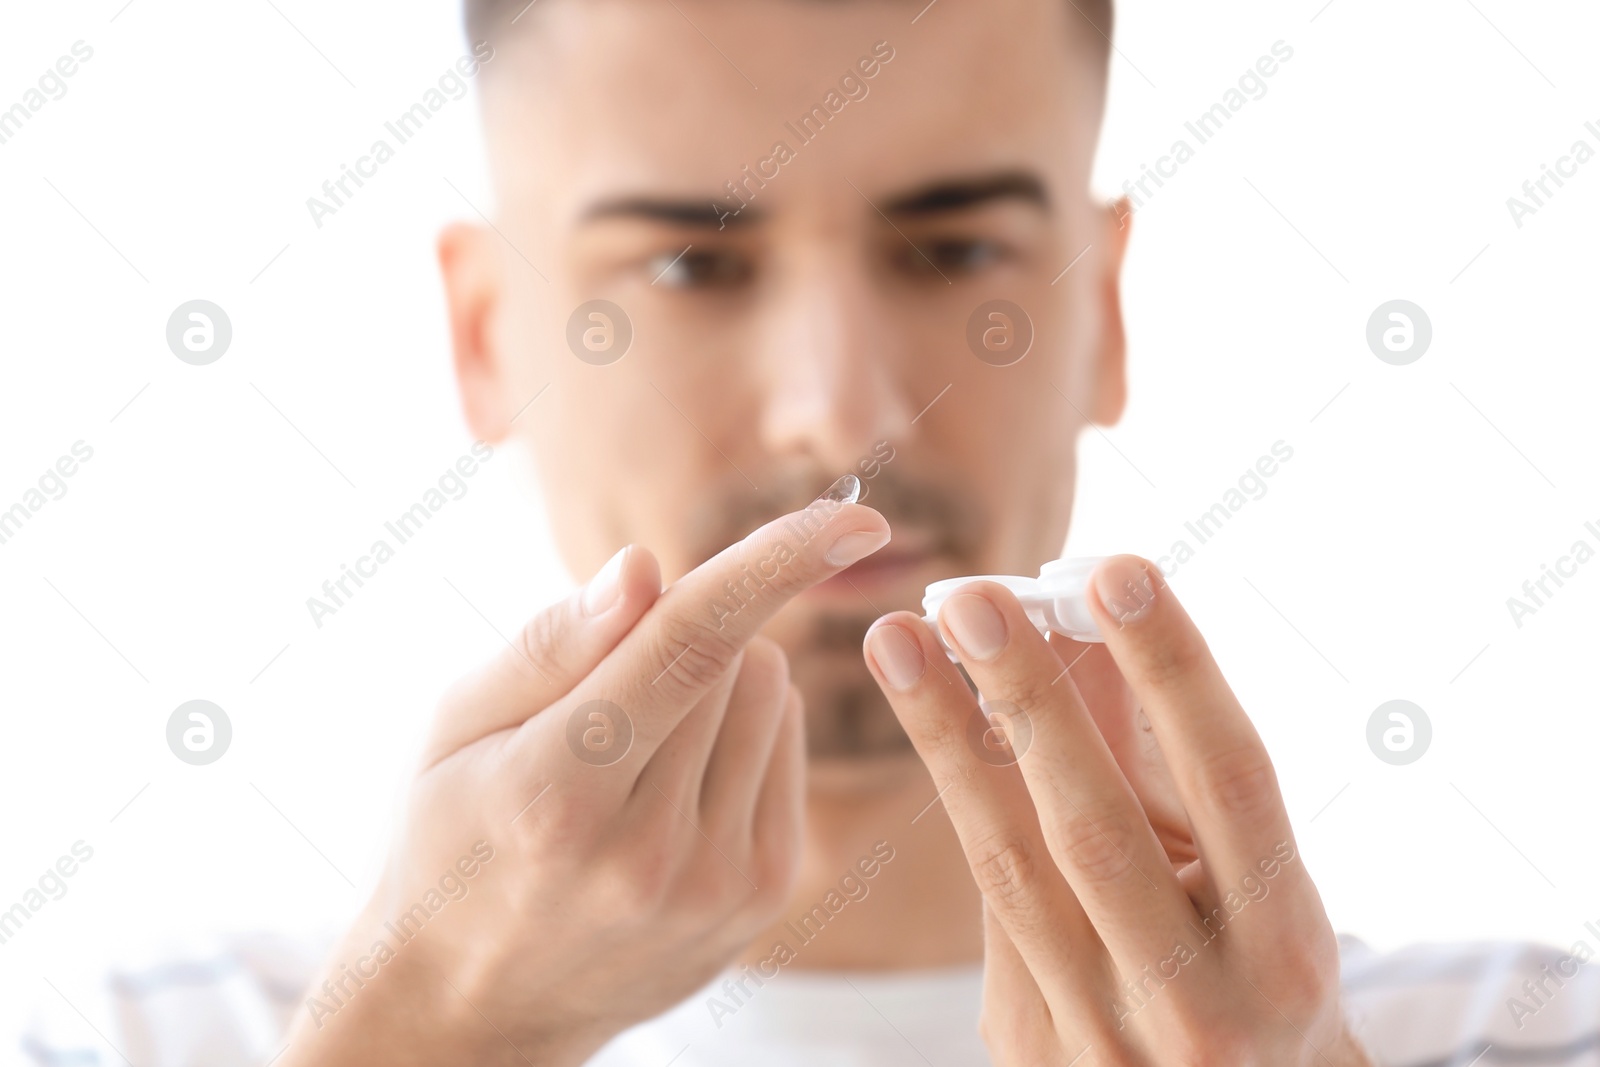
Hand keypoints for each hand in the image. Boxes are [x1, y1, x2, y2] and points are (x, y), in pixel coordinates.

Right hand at [281, 497, 889, 1066]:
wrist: (475, 1005)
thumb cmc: (450, 840)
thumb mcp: (456, 729)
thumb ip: (552, 644)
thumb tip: (649, 567)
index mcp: (558, 793)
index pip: (688, 647)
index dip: (775, 563)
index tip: (852, 514)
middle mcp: (648, 849)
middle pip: (733, 656)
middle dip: (682, 632)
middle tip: (608, 690)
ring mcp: (715, 884)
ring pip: (773, 695)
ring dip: (720, 681)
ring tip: (637, 746)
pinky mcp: (760, 896)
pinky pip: (788, 744)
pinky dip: (743, 731)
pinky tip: (675, 780)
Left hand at [862, 555, 1373, 1065]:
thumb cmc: (1247, 964)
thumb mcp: (1240, 869)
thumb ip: (1163, 757)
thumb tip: (1081, 625)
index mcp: (1281, 946)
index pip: (1230, 782)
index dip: (1175, 672)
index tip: (1117, 570)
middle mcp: (1192, 1003)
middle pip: (1094, 829)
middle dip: (1028, 700)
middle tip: (971, 596)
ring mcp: (1098, 1038)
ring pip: (1004, 866)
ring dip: (944, 738)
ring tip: (897, 639)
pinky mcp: (1025, 1048)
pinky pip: (985, 901)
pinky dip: (964, 798)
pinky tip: (929, 710)